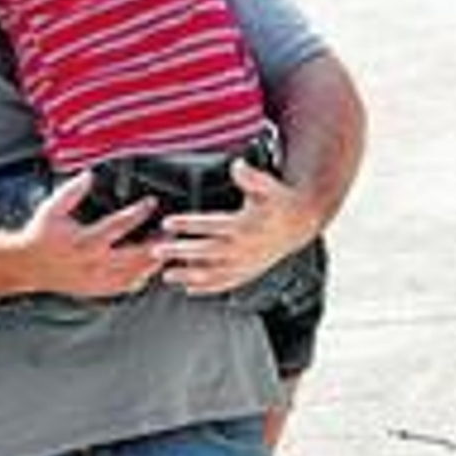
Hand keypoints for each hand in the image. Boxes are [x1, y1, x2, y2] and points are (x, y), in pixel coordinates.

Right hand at [10, 171, 163, 297]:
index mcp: (84, 241)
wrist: (26, 266)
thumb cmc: (39, 236)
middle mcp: (93, 263)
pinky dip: (140, 278)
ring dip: (152, 262)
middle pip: (136, 255)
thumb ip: (71, 192)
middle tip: (170, 231)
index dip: (138, 212)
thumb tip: (89, 175)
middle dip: (157, 243)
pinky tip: (146, 268)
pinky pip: (125, 287)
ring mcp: (96, 279)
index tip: (151, 203)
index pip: (119, 225)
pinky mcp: (96, 290)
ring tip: (163, 248)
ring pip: (135, 274)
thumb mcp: (51, 209)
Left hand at [152, 158, 322, 294]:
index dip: (188, 223)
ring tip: (166, 276)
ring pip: (213, 273)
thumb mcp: (268, 186)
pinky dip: (208, 288)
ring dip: (188, 275)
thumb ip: (250, 177)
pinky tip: (189, 290)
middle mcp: (243, 247)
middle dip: (180, 251)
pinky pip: (226, 284)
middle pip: (205, 251)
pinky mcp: (248, 272)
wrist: (300, 224)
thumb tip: (237, 165)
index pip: (210, 224)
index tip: (167, 223)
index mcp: (244, 225)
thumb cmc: (279, 202)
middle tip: (156, 252)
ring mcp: (245, 263)